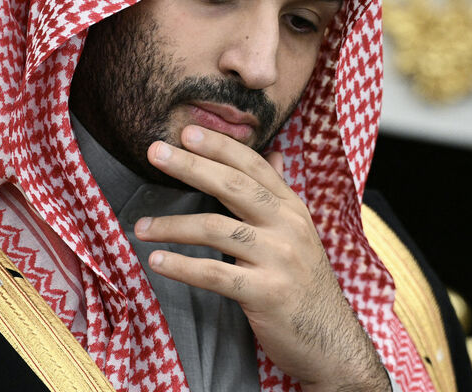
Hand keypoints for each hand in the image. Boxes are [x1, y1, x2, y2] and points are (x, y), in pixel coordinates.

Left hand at [134, 125, 390, 391]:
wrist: (330, 339)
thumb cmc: (306, 283)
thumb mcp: (300, 232)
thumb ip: (281, 194)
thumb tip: (275, 153)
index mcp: (293, 208)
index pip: (254, 166)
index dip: (220, 146)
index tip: (186, 131)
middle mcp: (288, 226)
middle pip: (233, 186)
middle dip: (191, 166)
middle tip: (155, 151)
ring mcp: (279, 258)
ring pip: (218, 229)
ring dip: (173, 226)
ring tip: (141, 226)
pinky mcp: (266, 292)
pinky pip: (216, 275)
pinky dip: (183, 266)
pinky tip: (158, 260)